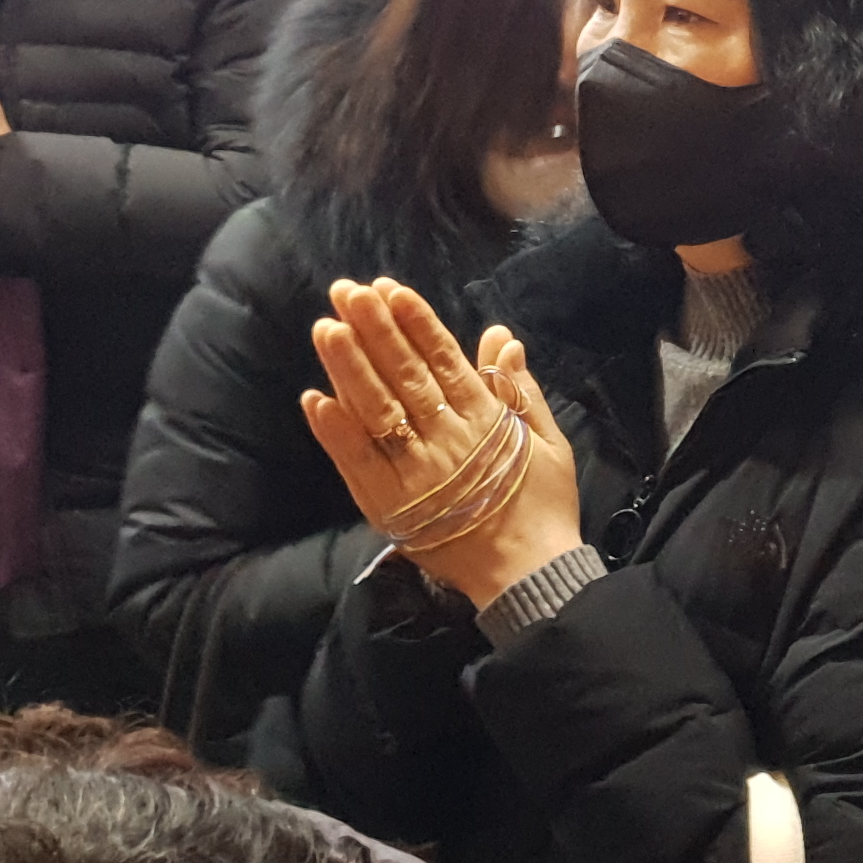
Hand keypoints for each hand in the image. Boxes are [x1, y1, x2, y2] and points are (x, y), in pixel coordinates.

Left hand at [300, 280, 583, 606]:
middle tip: (347, 292)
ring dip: (349, 368)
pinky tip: (315, 399)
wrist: (530, 574)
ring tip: (326, 328)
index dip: (416, 324)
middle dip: (375, 331)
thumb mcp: (546, 442)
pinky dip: (336, 433)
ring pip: (377, 411)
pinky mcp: (391, 506)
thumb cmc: (542, 505)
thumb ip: (520, 390)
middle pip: (405, 377)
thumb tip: (501, 337)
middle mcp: (447, 440)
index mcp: (485, 421)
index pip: (444, 361)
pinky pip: (359, 463)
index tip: (390, 289)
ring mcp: (416, 473)